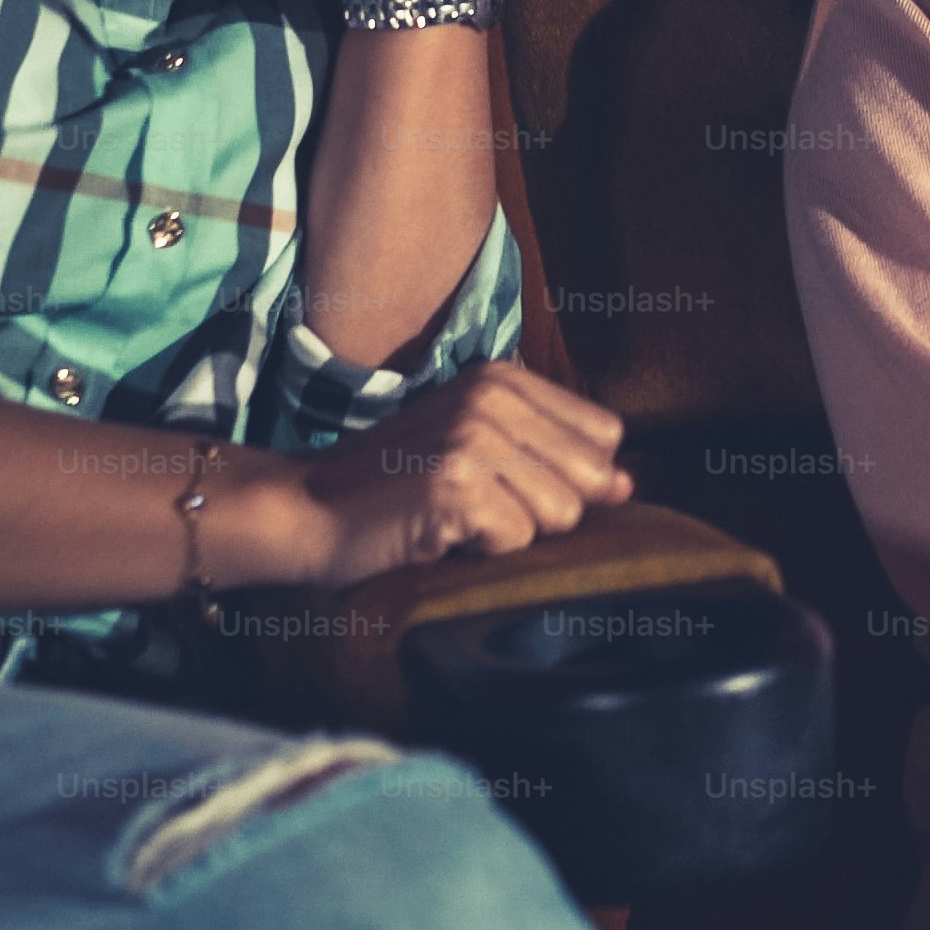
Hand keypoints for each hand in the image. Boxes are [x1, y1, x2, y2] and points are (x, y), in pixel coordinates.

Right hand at [270, 364, 632, 587]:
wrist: (301, 508)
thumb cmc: (391, 486)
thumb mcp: (477, 449)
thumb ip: (554, 458)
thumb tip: (628, 484)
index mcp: (504, 379)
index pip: (604, 434)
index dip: (572, 475)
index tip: (512, 483)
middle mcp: (493, 397)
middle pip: (589, 477)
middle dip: (544, 508)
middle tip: (480, 505)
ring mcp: (474, 438)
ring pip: (559, 514)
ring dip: (509, 531)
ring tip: (455, 516)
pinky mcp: (455, 485)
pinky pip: (517, 539)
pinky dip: (480, 550)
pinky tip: (437, 532)